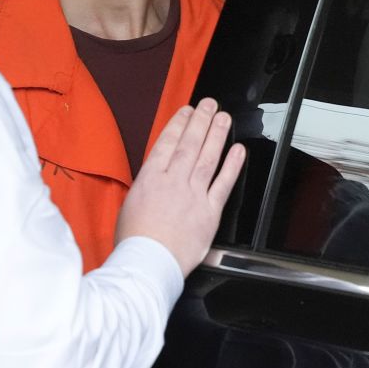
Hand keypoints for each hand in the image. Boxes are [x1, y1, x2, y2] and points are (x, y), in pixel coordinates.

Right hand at [116, 98, 245, 276]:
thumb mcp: (129, 204)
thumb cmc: (135, 241)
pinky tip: (238, 151)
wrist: (148, 263)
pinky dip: (232, 166)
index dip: (179, 124)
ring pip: (208, 158)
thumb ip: (146, 186)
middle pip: (190, 144)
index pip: (167, 142)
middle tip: (209, 104)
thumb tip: (154, 177)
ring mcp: (193, 195)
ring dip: (217, 135)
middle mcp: (173, 182)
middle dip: (201, 120)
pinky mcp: (209, 212)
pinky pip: (223, 184)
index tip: (187, 111)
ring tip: (224, 118)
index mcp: (151, 178)